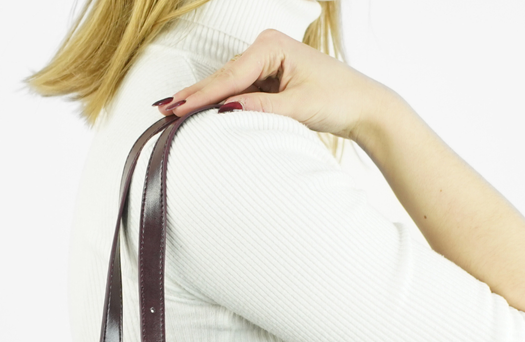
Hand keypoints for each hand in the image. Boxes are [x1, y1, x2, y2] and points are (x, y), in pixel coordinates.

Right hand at [157, 29, 393, 144]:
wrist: (363, 106)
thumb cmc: (338, 99)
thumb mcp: (298, 108)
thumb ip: (260, 109)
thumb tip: (226, 109)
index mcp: (271, 47)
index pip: (229, 77)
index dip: (200, 95)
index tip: (175, 108)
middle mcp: (266, 49)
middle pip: (222, 78)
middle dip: (193, 95)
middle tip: (161, 110)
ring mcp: (266, 64)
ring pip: (227, 86)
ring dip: (202, 100)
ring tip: (171, 111)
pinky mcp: (269, 79)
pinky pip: (238, 93)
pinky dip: (219, 103)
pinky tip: (197, 110)